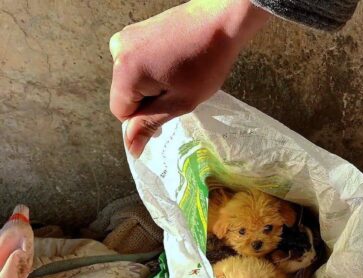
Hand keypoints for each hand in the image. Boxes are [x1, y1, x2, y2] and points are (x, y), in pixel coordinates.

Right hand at [109, 0, 269, 157]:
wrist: (221, 21)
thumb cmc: (206, 62)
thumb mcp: (180, 102)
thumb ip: (150, 124)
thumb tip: (132, 147)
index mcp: (126, 71)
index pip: (121, 112)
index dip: (145, 117)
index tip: (170, 108)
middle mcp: (117, 51)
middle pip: (125, 94)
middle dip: (149, 99)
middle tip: (180, 89)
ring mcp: (126, 37)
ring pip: (132, 79)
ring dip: (153, 84)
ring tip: (180, 74)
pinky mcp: (136, 30)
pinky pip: (138, 62)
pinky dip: (154, 68)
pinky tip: (176, 62)